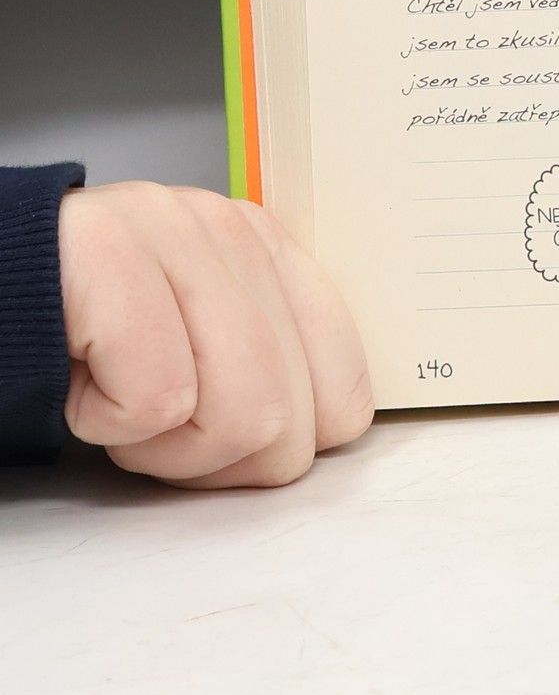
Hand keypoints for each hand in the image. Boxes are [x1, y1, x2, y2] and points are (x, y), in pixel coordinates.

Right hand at [59, 182, 373, 488]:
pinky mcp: (109, 254)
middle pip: (291, 416)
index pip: (347, 390)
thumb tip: (322, 439)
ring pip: (242, 412)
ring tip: (112, 400)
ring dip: (158, 446)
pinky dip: (105, 423)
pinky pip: (158, 399)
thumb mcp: (190, 354)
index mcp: (269, 253)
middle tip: (146, 428)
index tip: (216, 444)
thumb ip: (262, 374)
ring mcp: (173, 232)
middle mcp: (232, 232)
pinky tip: (78, 379)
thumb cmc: (75, 337)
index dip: (279, 451)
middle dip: (213, 462)